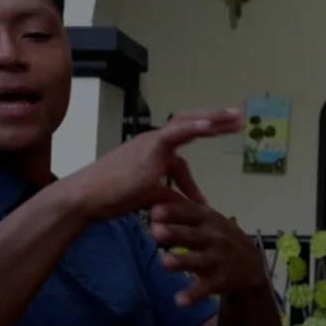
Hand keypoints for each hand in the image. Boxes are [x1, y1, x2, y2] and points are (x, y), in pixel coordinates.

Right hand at [59, 109, 241, 220]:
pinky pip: (174, 134)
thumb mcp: (149, 198)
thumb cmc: (111, 198)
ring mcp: (151, 143)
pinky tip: (210, 125)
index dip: (197, 169)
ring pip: (186, 123)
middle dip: (215, 122)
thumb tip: (192, 207)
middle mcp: (153, 142)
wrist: (86, 198)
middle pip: (189, 125)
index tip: (216, 172)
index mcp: (152, 152)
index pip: (182, 155)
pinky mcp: (148, 149)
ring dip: (212, 120)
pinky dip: (192, 128)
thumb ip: (170, 198)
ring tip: (234, 118)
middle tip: (238, 120)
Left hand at [150, 201, 268, 307]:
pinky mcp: (222, 279)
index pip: (190, 213)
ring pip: (199, 260)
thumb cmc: (218, 236)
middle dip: (175, 234)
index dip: (173, 212)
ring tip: (165, 263)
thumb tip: (149, 203)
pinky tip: (180, 301)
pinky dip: (194, 295)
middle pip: (193, 235)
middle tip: (155, 232)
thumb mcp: (207, 220)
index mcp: (208, 219)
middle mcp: (215, 237)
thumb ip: (181, 214)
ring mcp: (219, 258)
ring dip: (183, 261)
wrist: (251, 262)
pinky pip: (206, 287)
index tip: (155, 212)